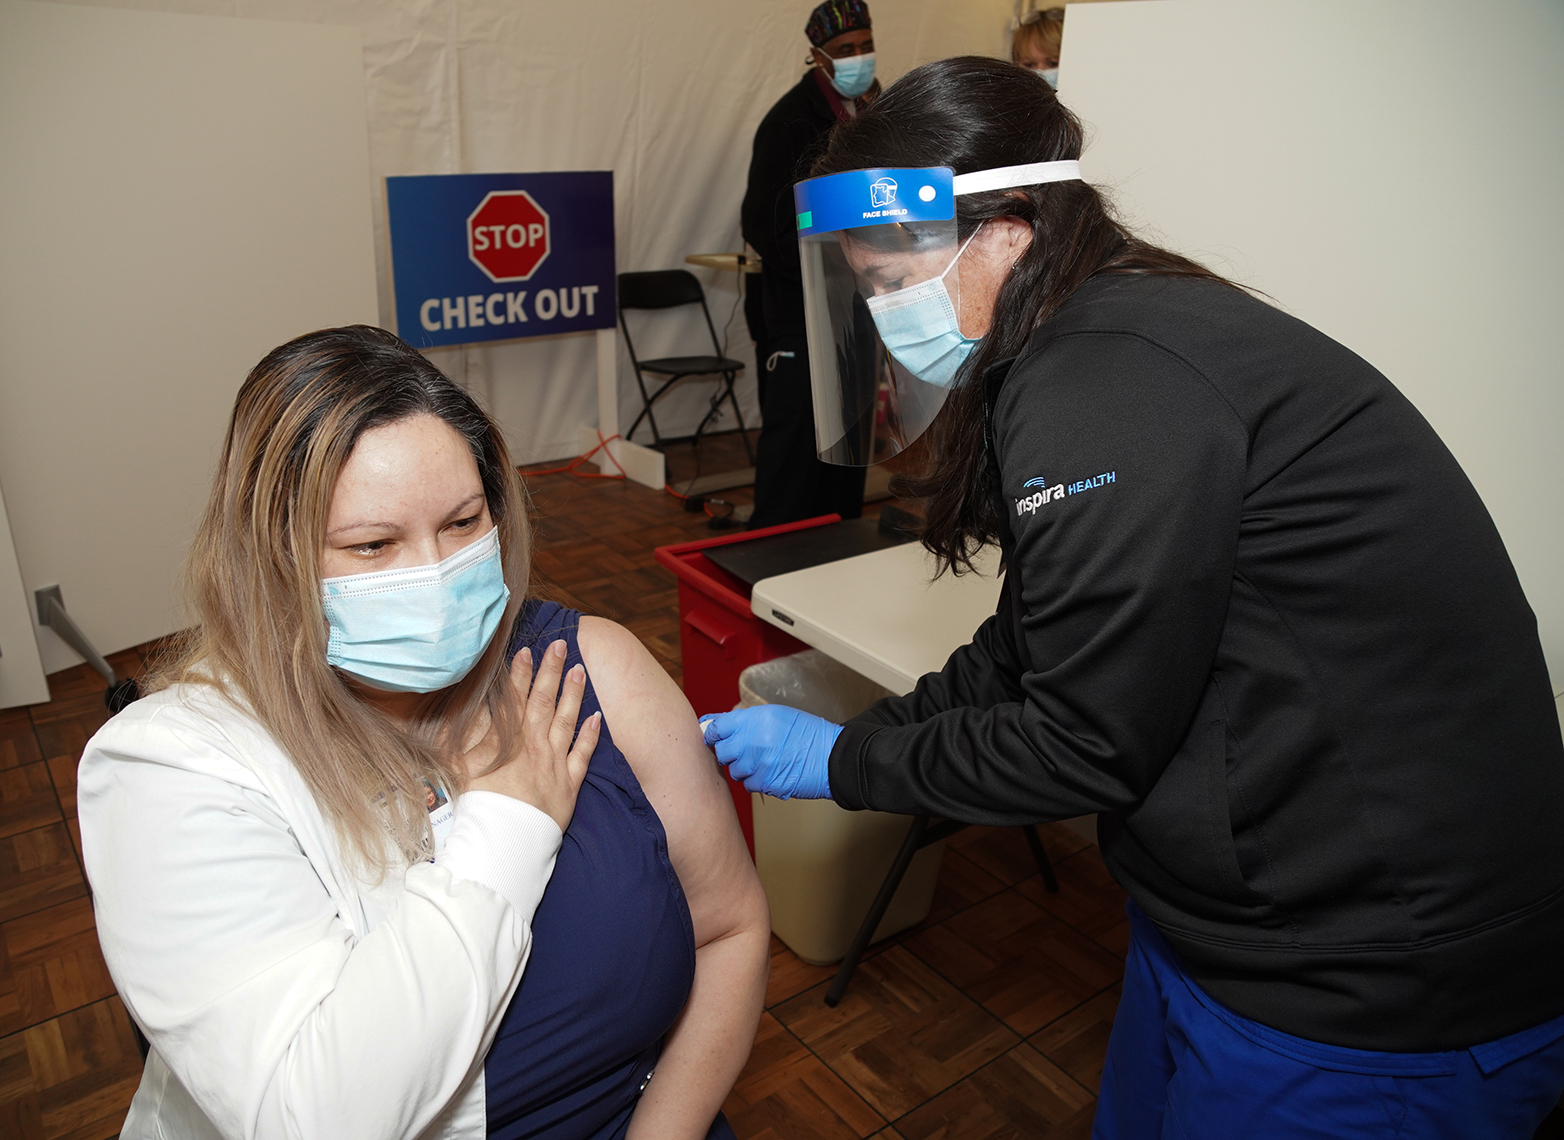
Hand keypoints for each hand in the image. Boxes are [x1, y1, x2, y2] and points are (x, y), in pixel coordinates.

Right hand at [465, 640, 598, 831]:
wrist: (502, 839)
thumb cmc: (474, 805)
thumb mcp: (455, 766)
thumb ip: (458, 735)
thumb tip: (457, 709)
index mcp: (506, 739)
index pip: (514, 697)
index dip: (520, 672)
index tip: (526, 650)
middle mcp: (533, 744)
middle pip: (544, 700)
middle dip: (552, 670)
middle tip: (561, 645)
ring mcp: (554, 763)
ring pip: (567, 720)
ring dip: (573, 693)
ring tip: (580, 670)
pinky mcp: (568, 785)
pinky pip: (583, 754)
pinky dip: (590, 735)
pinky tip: (596, 717)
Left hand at [699, 705, 839, 799]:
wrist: (830, 757)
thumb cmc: (807, 734)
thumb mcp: (776, 714)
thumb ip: (746, 719)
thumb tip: (718, 722)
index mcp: (754, 720)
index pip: (717, 728)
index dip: (714, 733)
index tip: (714, 736)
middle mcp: (752, 742)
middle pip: (722, 752)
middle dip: (729, 752)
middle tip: (742, 750)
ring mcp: (757, 765)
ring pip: (734, 771)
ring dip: (743, 767)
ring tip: (763, 761)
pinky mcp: (764, 784)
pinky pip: (748, 784)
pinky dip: (756, 780)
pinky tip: (771, 771)